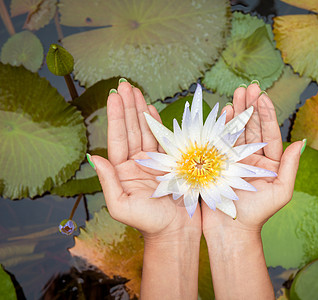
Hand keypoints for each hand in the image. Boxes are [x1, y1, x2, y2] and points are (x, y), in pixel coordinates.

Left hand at [89, 80, 200, 239]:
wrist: (176, 231)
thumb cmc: (148, 222)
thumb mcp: (121, 206)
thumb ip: (108, 181)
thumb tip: (94, 156)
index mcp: (123, 171)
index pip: (118, 138)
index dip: (116, 116)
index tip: (114, 96)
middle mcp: (137, 163)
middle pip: (130, 129)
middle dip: (127, 106)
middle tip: (124, 84)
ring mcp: (155, 161)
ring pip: (145, 130)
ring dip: (140, 110)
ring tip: (135, 90)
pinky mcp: (171, 162)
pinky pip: (163, 139)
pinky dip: (157, 123)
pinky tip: (151, 109)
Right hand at [201, 82, 303, 298]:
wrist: (230, 229)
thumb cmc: (258, 214)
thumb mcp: (281, 191)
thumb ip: (290, 167)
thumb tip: (300, 142)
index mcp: (269, 162)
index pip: (268, 132)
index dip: (266, 113)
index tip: (263, 96)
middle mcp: (251, 157)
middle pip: (252, 126)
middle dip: (250, 106)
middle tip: (249, 87)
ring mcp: (233, 158)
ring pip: (236, 129)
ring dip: (237, 110)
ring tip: (237, 93)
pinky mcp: (217, 162)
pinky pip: (220, 140)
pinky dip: (221, 124)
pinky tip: (223, 110)